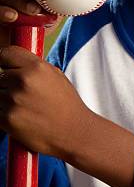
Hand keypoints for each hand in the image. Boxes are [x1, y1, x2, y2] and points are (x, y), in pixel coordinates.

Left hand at [0, 44, 90, 158]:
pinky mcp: (6, 119)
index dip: (4, 61)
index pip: (5, 54)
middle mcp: (22, 81)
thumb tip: (13, 62)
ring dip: (4, 100)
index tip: (5, 67)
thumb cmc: (66, 104)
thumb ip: (33, 66)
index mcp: (36, 67)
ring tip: (23, 107)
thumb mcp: (55, 75)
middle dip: (6, 84)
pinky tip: (20, 117)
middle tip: (21, 94)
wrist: (73, 132)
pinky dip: (3, 114)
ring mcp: (13, 100)